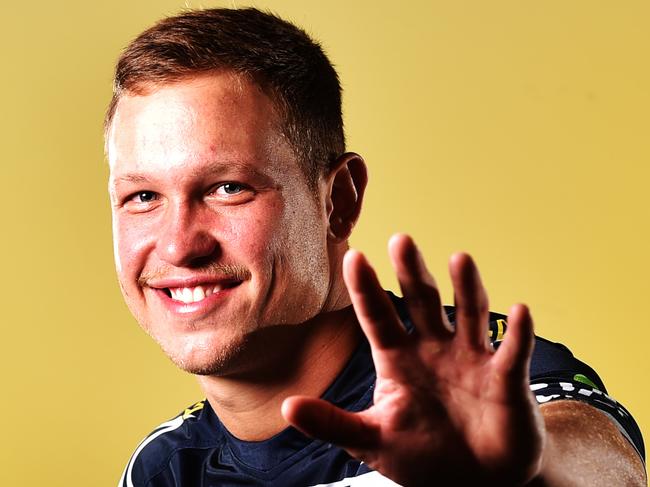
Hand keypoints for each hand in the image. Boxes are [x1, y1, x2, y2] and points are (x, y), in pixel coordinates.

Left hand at [282, 234, 545, 485]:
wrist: (475, 480)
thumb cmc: (421, 454)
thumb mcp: (372, 440)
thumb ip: (333, 423)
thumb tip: (287, 407)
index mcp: (397, 358)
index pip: (377, 317)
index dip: (366, 289)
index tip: (354, 257)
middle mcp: (433, 348)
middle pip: (421, 302)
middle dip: (412, 272)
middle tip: (400, 240)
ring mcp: (470, 358)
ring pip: (469, 313)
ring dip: (466, 288)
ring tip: (459, 259)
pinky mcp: (505, 378)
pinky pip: (513, 351)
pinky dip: (517, 333)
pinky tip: (519, 311)